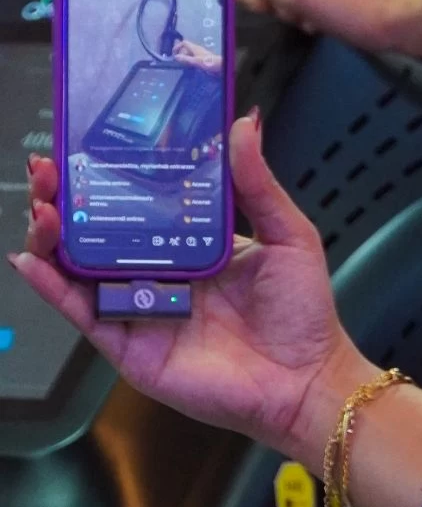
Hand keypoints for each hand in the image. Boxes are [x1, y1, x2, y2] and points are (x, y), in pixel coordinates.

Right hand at [13, 120, 371, 470]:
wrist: (303, 381)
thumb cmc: (302, 314)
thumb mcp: (286, 235)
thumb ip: (257, 184)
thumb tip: (243, 125)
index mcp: (190, 244)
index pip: (138, 203)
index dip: (109, 177)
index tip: (86, 146)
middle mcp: (159, 273)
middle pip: (98, 231)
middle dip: (67, 199)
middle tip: (49, 170)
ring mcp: (140, 308)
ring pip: (80, 268)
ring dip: (53, 236)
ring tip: (41, 206)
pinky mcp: (129, 345)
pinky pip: (83, 313)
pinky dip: (53, 288)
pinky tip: (33, 261)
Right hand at [173, 39, 222, 73]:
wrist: (218, 65)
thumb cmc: (207, 62)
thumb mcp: (194, 61)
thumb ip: (185, 59)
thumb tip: (175, 57)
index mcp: (194, 47)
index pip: (184, 42)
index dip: (177, 46)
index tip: (173, 53)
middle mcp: (196, 49)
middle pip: (186, 48)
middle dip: (181, 53)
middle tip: (178, 61)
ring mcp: (199, 53)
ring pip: (189, 53)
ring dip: (185, 57)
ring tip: (182, 64)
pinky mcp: (202, 57)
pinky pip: (193, 57)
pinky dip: (189, 60)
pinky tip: (189, 65)